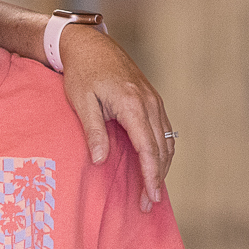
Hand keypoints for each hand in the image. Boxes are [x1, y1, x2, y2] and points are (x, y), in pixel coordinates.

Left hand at [58, 25, 175, 210]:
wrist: (90, 45)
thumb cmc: (81, 73)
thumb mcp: (81, 101)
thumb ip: (94, 131)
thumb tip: (101, 160)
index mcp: (132, 104)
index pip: (148, 148)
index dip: (150, 175)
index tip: (149, 196)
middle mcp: (149, 103)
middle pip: (161, 148)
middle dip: (156, 178)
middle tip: (148, 203)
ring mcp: (154, 100)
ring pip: (167, 140)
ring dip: (162, 167)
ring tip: (152, 191)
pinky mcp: (152, 99)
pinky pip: (164, 130)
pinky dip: (162, 151)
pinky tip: (156, 165)